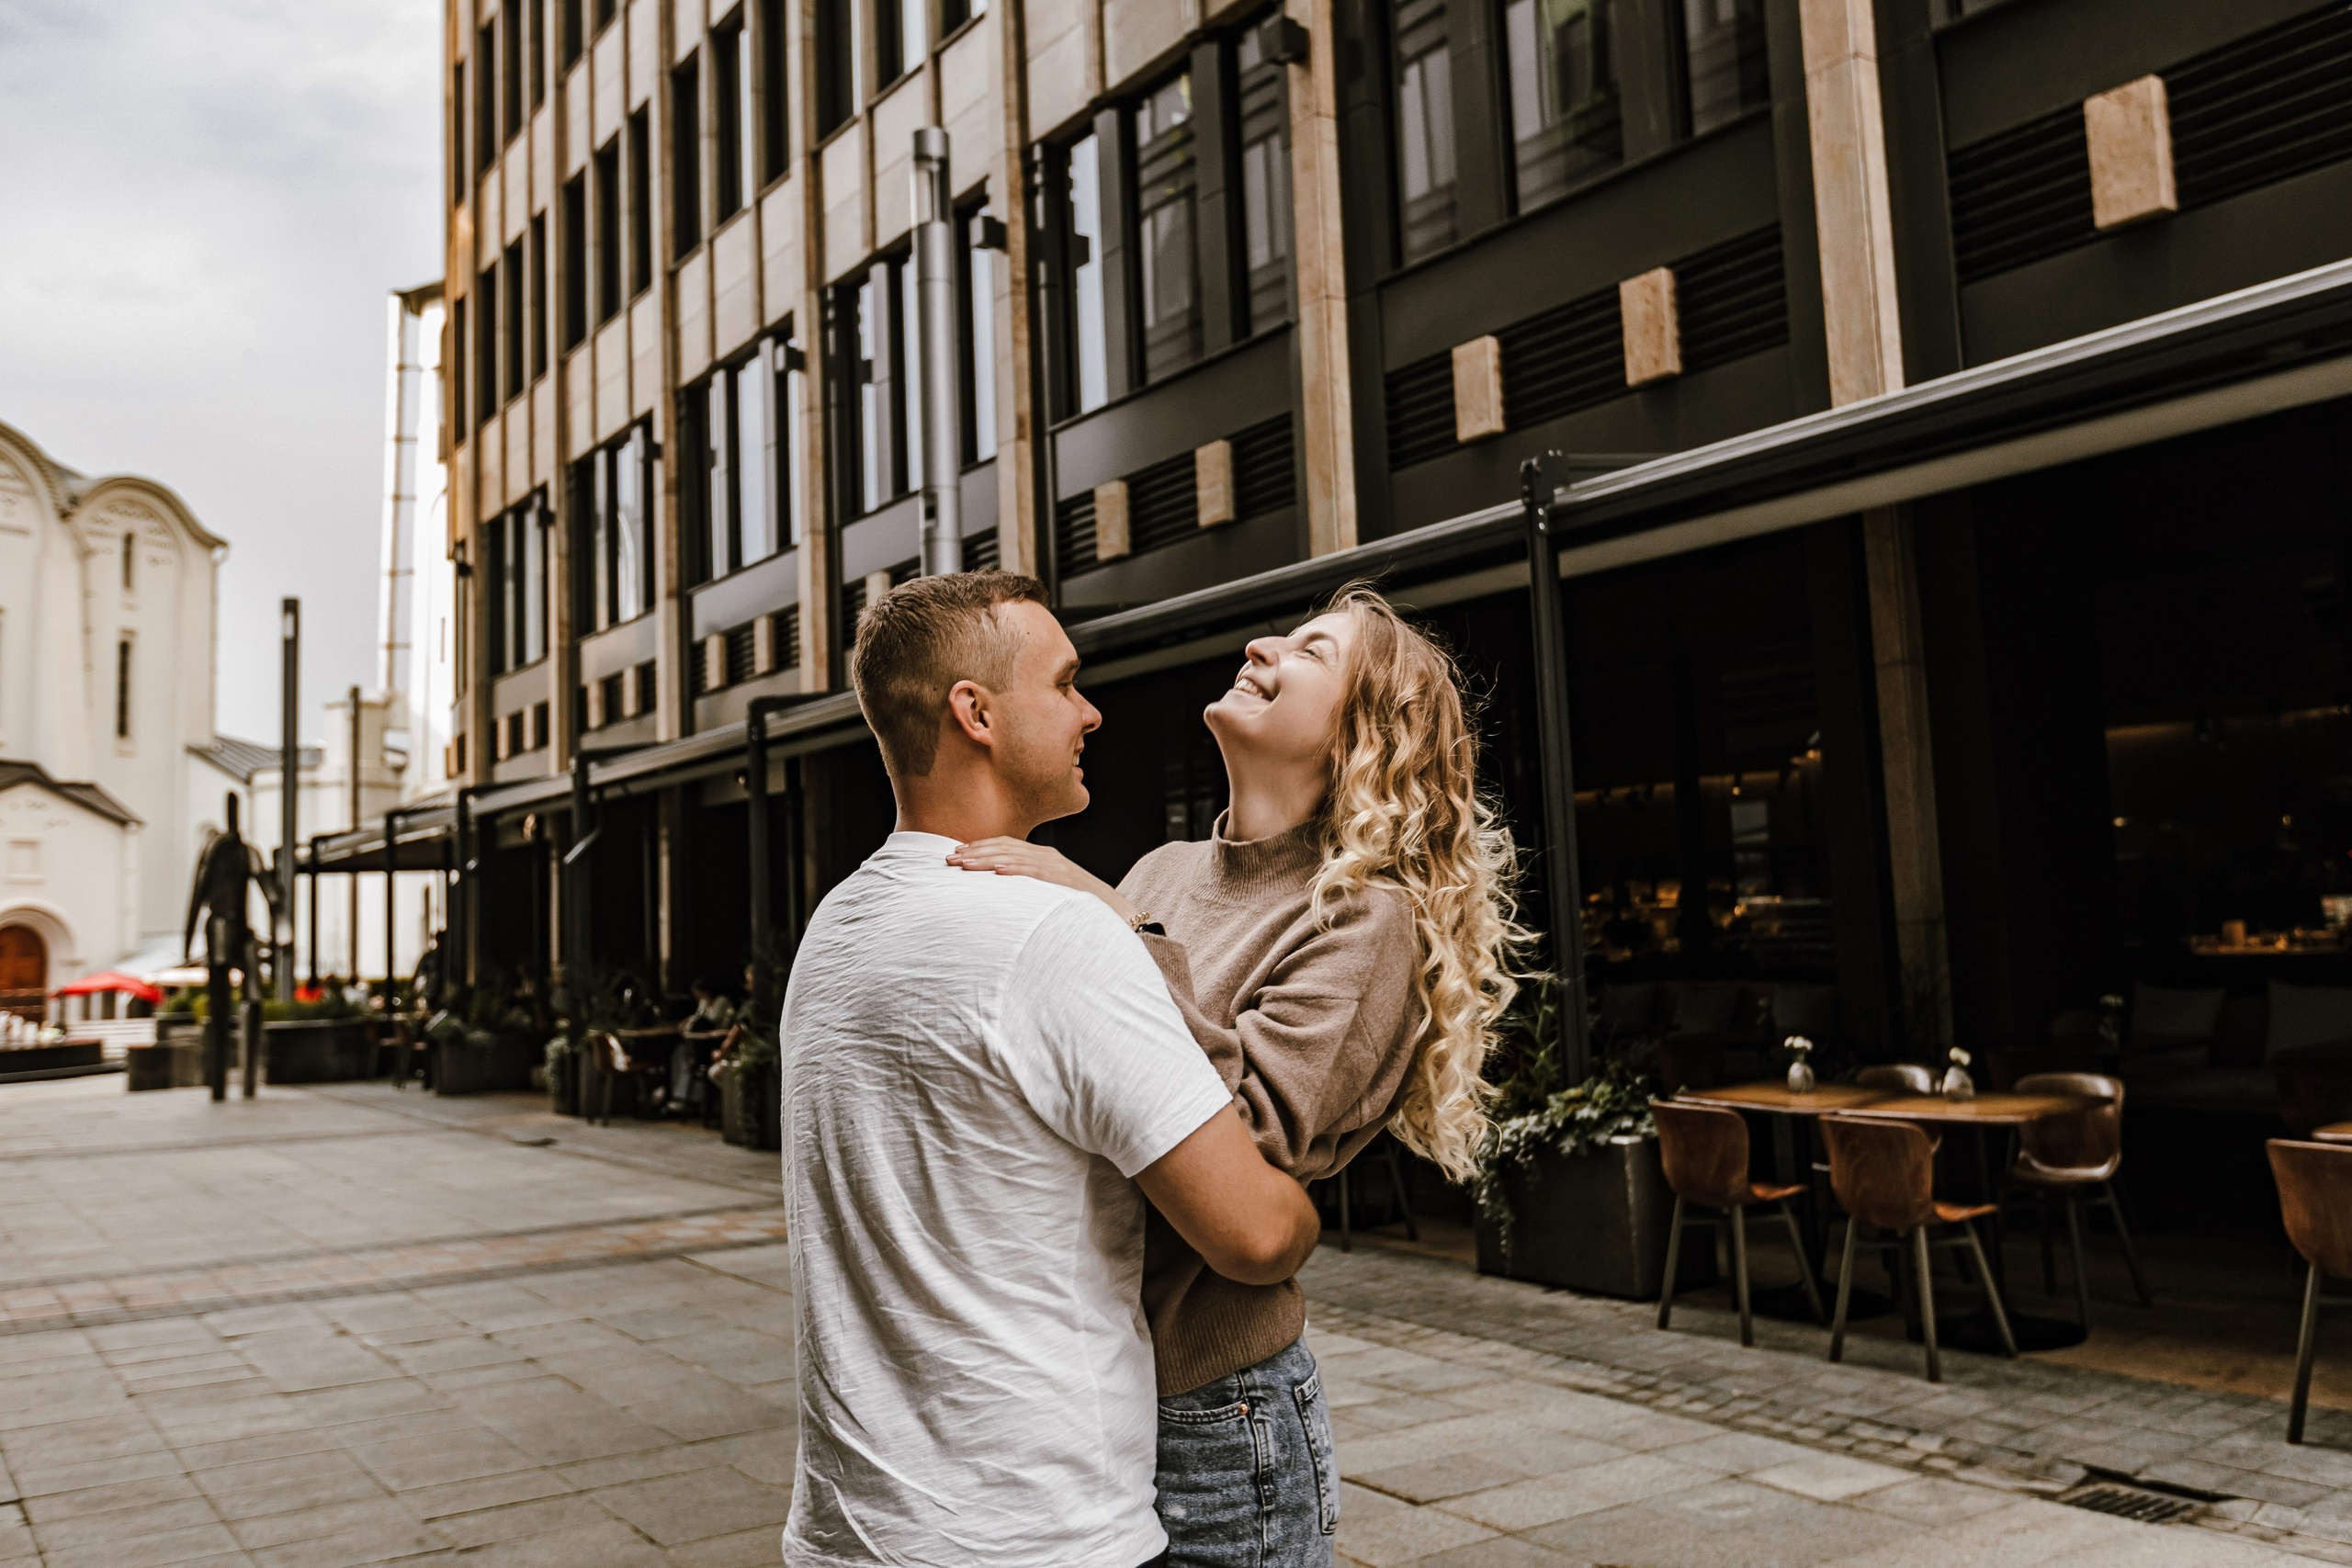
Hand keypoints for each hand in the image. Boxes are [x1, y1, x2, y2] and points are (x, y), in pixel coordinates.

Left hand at [947, 837, 1142, 925]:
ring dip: (987, 860)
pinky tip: (998, 872)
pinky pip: (1037, 874)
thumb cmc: (1080, 907)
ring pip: (1016, 859)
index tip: (956, 852)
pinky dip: (1017, 871)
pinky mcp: (1066, 882)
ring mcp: (1058, 868)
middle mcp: (1049, 858)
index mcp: (1043, 858)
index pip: (1006, 845)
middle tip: (949, 858)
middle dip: (975, 852)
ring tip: (965, 864)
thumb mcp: (1049, 892)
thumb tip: (999, 889)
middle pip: (1006, 848)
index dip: (980, 847)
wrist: (1117, 915)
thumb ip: (1028, 886)